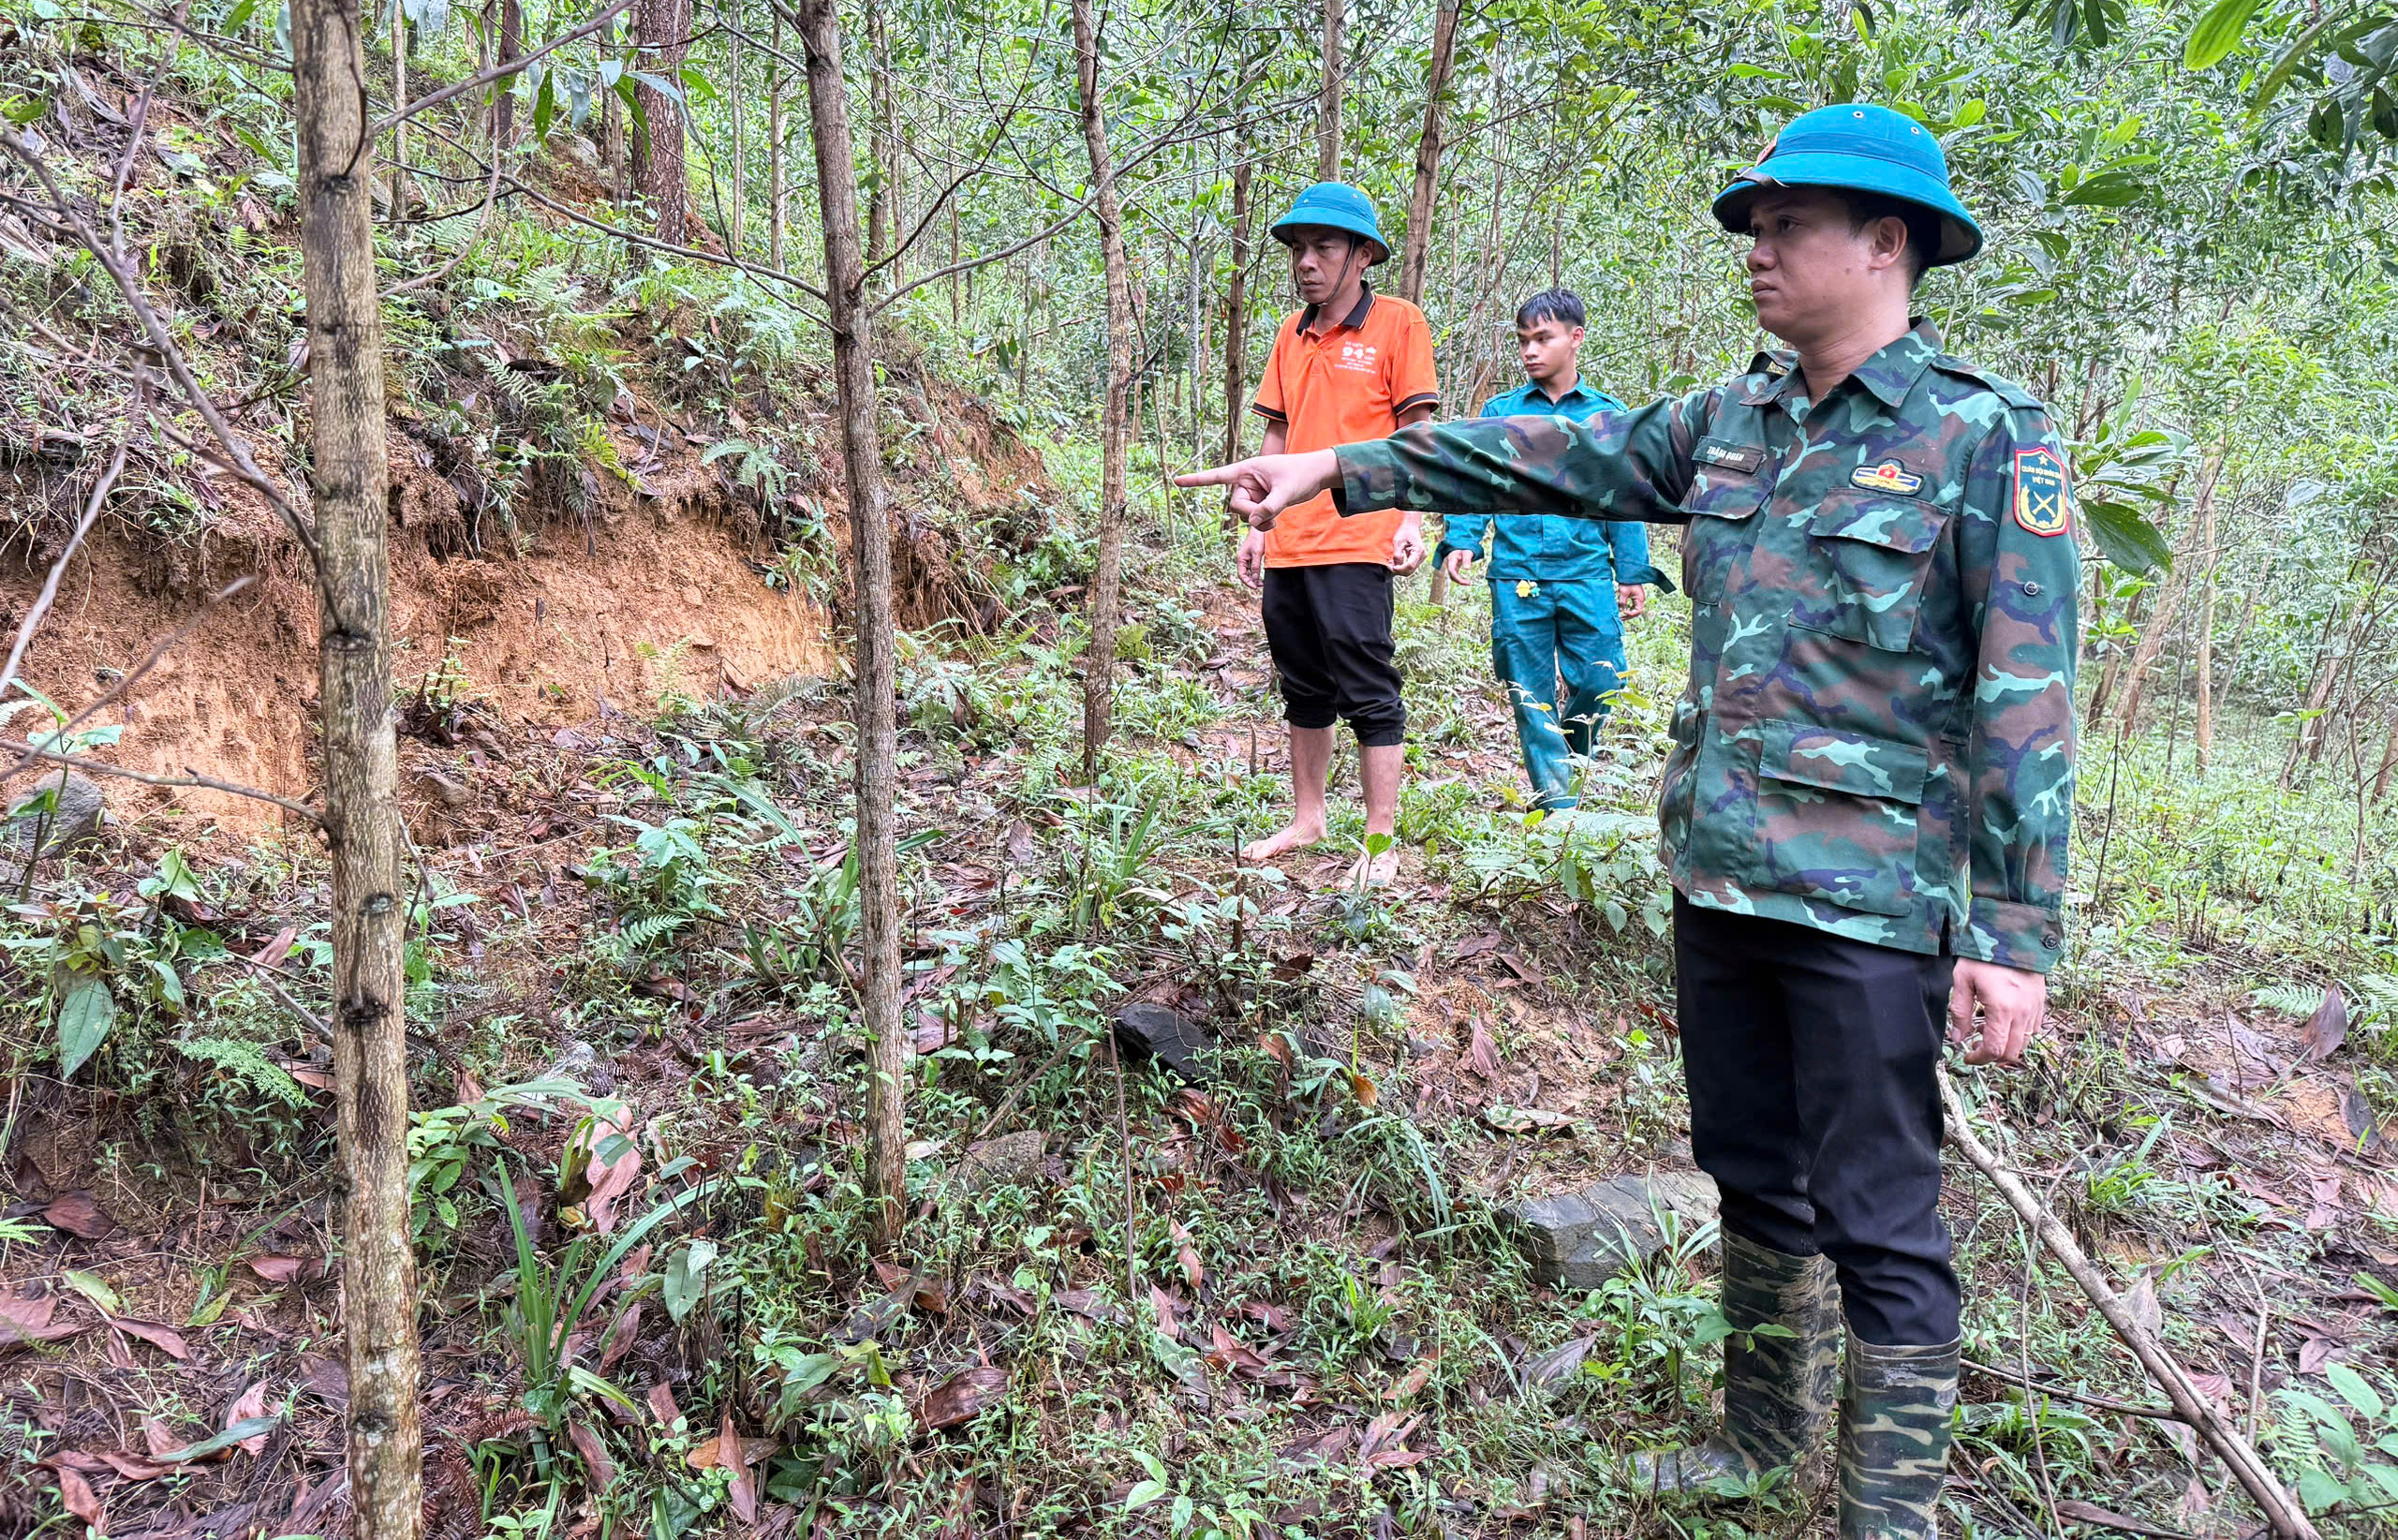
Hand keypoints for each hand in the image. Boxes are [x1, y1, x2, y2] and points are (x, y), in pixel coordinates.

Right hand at [1177, 449, 1341, 529]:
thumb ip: (1269, 507)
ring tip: (1277, 517)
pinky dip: (1263, 523)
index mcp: (1247, 469)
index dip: (1197, 480)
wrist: (1317, 475)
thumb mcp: (1286, 491)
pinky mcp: (1260, 503)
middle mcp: (1246, 481)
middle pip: (1236, 505)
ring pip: (1244, 515)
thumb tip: (1251, 522)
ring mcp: (1253, 493)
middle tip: (1269, 515)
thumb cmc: (1302, 474)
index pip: (1218, 475)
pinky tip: (1275, 520)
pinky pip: (1254, 519)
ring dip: (1259, 521)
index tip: (1176, 481)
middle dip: (1251, 514)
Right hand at [1236, 528, 1267, 590]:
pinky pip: (1254, 567)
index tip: (1255, 587)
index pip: (1242, 575)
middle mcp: (1243, 560)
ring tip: (1262, 582)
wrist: (1261, 528)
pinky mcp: (1253, 557)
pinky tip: (1263, 575)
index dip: (1248, 582)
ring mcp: (1247, 558)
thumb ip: (1255, 566)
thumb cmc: (1257, 539)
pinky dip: (1258, 572)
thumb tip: (1254, 579)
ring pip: (1250, 572)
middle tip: (1261, 585)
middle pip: (1245, 575)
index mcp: (1241, 559)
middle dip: (1252, 581)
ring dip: (1255, 577)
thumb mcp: (1257, 553)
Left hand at [1391, 515, 1425, 574]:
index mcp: (1419, 550)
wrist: (1411, 526)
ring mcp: (1421, 558)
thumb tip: (1395, 566)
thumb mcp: (1398, 542)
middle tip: (1389, 566)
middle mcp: (1422, 555)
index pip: (1410, 566)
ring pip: (1410, 570)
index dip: (1400, 569)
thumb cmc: (1405, 531)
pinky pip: (1410, 567)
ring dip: (1400, 569)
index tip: (1391, 567)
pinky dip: (1403, 567)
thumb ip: (1397, 555)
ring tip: (1392, 564)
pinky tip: (1396, 563)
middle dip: (1399, 570)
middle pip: (1410, 570)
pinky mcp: (1418, 558)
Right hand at [1440, 548, 1473, 583]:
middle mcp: (1450, 563)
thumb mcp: (1467, 553)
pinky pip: (1455, 575)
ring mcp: (1452, 566)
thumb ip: (1467, 560)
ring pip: (1453, 576)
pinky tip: (1466, 581)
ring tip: (1468, 583)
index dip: (1457, 577)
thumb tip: (1467, 568)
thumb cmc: (1466, 549)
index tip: (1465, 581)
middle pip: (1451, 575)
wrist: (1465, 547)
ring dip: (1459, 581)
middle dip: (1459, 580)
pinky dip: (1460, 579)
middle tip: (1469, 583)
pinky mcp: (1455, 567)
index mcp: (1451, 559)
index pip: (1451, 570)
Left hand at [1618, 583, 1647, 620]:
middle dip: (1629, 616)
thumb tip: (1621, 610)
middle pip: (1636, 612)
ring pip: (1635, 610)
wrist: (1629, 574)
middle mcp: (1641, 600)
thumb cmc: (1627, 582)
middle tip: (1621, 619)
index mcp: (1640, 599)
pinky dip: (1628, 609)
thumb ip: (1622, 602)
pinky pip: (1633, 606)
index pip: (1637, 611)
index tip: (1624, 612)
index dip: (1631, 614)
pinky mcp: (1635, 598)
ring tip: (1621, 617)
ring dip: (1628, 614)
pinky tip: (1622, 611)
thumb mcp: (1623, 592)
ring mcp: (1638, 599)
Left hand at [1948, 959, 2044, 1066]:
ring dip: (2007, 1045)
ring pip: (2025, 1042)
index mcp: (2002, 1010)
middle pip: (2012, 1052)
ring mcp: (2035, 1008)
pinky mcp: (2041, 1002)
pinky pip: (2034, 1028)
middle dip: (1993, 1056)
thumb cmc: (1983, 956)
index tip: (1968, 1057)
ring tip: (1988, 1032)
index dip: (1980, 1059)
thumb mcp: (1962, 981)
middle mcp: (2022, 1013)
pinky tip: (2005, 1021)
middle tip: (1977, 1047)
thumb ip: (1960, 1013)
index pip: (1995, 1049)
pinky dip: (2020, 1033)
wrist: (2012, 934)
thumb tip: (1958, 1039)